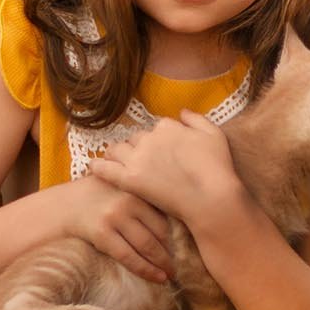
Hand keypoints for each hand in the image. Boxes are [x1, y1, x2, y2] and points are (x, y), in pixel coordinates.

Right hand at [57, 175, 173, 283]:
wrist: (64, 204)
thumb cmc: (98, 198)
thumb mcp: (122, 189)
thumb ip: (143, 198)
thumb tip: (177, 221)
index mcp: (137, 189)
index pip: (166, 216)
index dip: (178, 236)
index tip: (186, 249)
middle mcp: (128, 201)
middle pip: (160, 231)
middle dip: (172, 252)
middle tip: (181, 266)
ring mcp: (115, 217)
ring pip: (147, 245)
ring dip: (162, 264)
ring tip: (170, 275)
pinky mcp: (102, 233)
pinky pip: (128, 256)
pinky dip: (145, 269)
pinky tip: (155, 277)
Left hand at [89, 112, 243, 229]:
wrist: (210, 197)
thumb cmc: (217, 168)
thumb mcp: (214, 134)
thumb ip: (196, 119)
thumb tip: (181, 111)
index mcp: (167, 127)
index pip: (155, 129)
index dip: (158, 141)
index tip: (161, 152)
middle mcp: (149, 138)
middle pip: (134, 139)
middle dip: (137, 148)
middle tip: (141, 162)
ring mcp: (138, 159)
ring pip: (116, 150)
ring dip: (116, 155)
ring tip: (115, 163)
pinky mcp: (130, 180)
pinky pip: (106, 169)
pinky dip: (97, 167)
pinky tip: (92, 168)